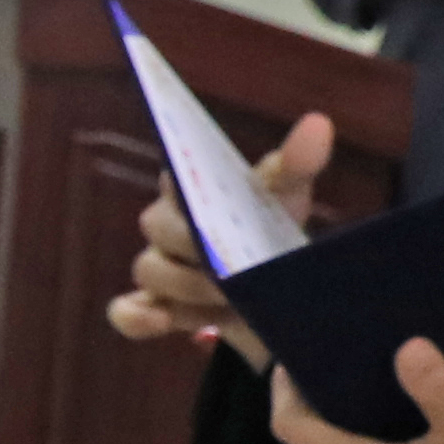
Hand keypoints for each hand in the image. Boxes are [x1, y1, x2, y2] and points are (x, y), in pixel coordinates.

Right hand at [109, 106, 331, 355]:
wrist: (277, 289)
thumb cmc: (274, 228)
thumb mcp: (288, 195)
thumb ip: (297, 162)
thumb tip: (317, 123)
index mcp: (191, 189)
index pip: (173, 177)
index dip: (181, 186)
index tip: (201, 196)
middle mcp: (166, 226)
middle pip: (157, 227)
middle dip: (193, 246)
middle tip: (231, 264)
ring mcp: (158, 268)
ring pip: (148, 270)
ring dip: (184, 285)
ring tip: (225, 297)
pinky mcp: (155, 308)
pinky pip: (125, 312)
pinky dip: (135, 317)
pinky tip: (161, 319)